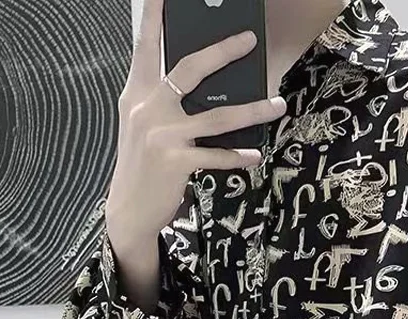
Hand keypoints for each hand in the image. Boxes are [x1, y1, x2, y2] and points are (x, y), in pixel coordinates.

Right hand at [105, 0, 286, 254]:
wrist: (129, 209)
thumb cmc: (142, 163)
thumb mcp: (141, 124)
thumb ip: (160, 99)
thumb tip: (205, 84)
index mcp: (136, 94)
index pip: (145, 47)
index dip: (154, 17)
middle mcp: (147, 108)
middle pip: (189, 69)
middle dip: (222, 51)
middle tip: (249, 39)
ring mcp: (161, 135)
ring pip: (217, 116)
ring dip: (253, 111)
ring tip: (278, 104)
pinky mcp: (176, 161)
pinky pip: (216, 155)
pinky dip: (238, 156)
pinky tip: (255, 154)